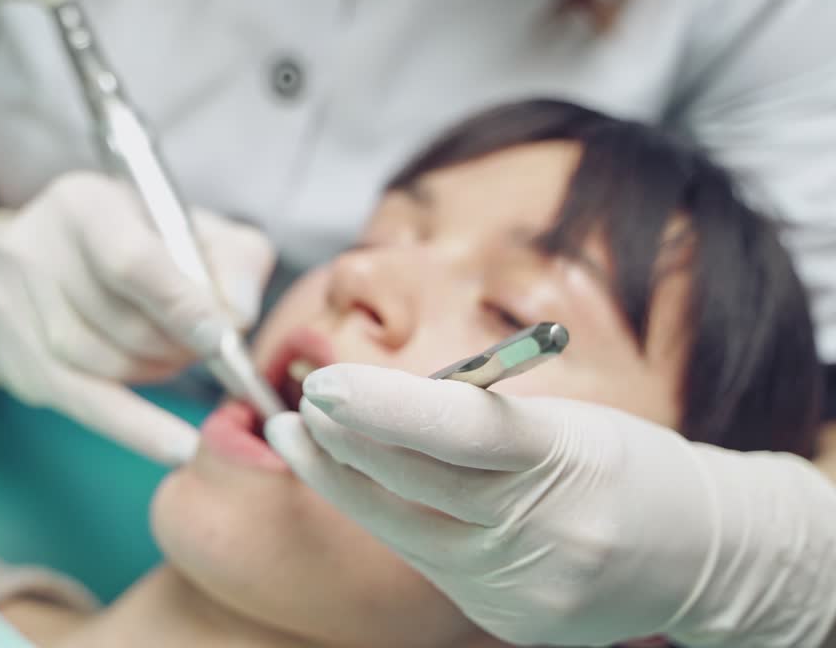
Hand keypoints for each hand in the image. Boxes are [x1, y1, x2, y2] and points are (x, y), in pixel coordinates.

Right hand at [0, 172, 273, 465]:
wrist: (21, 267)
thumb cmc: (124, 244)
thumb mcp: (183, 228)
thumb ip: (231, 258)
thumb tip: (239, 315)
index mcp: (82, 205)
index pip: (131, 262)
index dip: (180, 305)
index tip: (220, 337)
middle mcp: (36, 251)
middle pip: (124, 322)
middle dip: (178, 344)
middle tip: (205, 346)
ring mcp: (16, 309)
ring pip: (108, 364)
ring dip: (159, 370)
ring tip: (174, 357)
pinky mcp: (18, 361)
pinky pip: (86, 404)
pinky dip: (136, 429)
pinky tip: (177, 446)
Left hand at [266, 364, 835, 646]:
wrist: (703, 555)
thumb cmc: (625, 466)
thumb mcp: (568, 420)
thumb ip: (479, 417)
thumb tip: (374, 405)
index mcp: (569, 458)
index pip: (460, 427)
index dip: (382, 404)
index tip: (323, 382)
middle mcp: (548, 531)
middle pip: (416, 484)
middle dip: (343, 441)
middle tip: (300, 406)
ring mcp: (527, 586)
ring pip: (405, 529)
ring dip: (343, 481)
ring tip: (300, 440)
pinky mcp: (512, 620)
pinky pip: (430, 562)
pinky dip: (393, 521)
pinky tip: (367, 488)